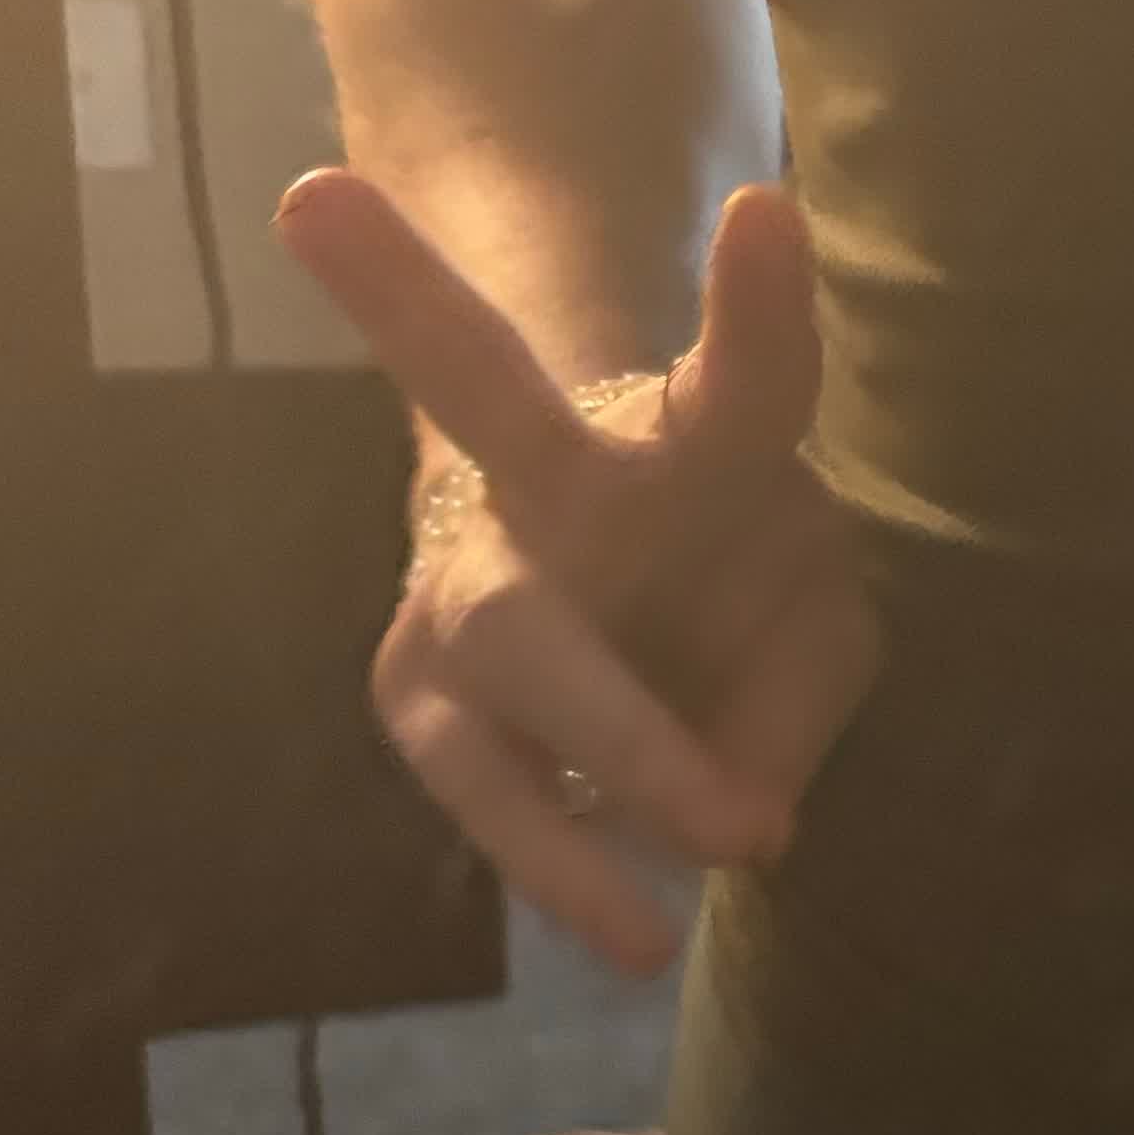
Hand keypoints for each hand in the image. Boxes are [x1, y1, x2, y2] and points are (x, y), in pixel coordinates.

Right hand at [273, 173, 882, 975]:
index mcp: (690, 434)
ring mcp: (468, 580)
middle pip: (474, 382)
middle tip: (310, 199)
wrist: (617, 618)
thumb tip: (739, 816)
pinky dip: (575, 868)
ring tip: (668, 909)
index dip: (757, 304)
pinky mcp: (421, 694)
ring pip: (504, 649)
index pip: (744, 370)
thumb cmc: (740, 586)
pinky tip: (635, 934)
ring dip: (610, 768)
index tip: (768, 213)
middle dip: (397, 298)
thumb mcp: (823, 622)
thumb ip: (799, 698)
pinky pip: (501, 797)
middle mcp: (553, 476)